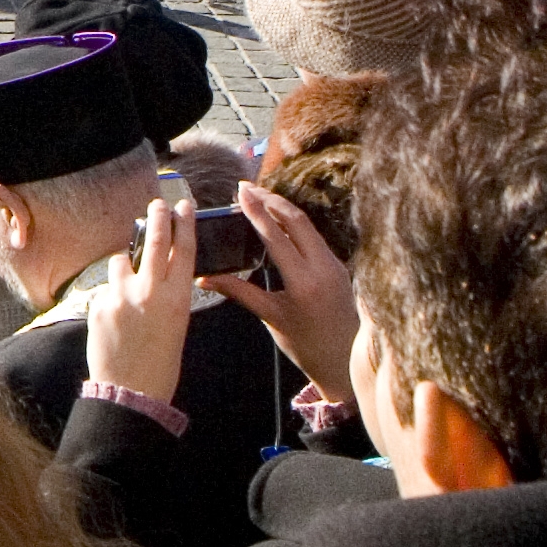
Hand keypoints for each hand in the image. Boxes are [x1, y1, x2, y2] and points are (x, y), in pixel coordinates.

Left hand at [84, 192, 197, 405]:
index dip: (184, 224)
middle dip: (157, 218)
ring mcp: (121, 295)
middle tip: (156, 204)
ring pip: (120, 262)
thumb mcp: (176, 325)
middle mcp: (150, 291)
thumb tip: (156, 272)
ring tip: (127, 293)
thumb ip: (167, 295)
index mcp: (177, 298)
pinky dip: (109, 298)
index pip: (183, 250)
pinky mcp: (98, 304)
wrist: (130, 391)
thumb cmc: (160, 363)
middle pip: (154, 241)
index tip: (182, 206)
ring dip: (123, 269)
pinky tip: (114, 322)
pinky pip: (104, 290)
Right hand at [201, 179, 358, 407]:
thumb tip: (203, 277)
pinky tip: (278, 219)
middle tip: (246, 187)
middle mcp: (323, 267)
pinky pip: (314, 236)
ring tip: (259, 196)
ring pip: (307, 224)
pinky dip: (294, 223)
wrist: (343, 360)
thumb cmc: (303, 343)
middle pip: (296, 219)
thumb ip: (238, 291)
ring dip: (282, 208)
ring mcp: (335, 264)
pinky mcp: (338, 265)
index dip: (257, 210)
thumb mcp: (269, 316)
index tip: (241, 191)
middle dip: (270, 199)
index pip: (276, 236)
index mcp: (303, 282)